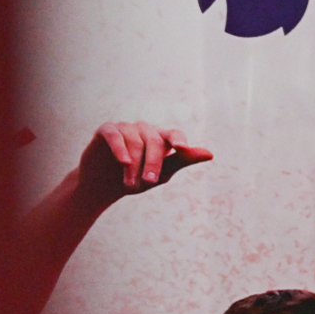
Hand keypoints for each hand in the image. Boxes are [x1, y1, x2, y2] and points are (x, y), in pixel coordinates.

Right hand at [76, 122, 212, 204]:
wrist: (104, 186)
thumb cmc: (137, 179)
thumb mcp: (162, 173)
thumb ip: (183, 161)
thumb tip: (210, 154)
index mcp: (161, 138)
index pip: (174, 134)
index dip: (178, 139)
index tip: (182, 148)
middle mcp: (145, 129)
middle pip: (154, 141)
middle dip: (153, 163)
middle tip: (149, 183)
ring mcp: (125, 127)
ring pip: (135, 141)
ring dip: (134, 165)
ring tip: (130, 185)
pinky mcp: (107, 130)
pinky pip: (115, 135)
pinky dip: (120, 148)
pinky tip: (124, 162)